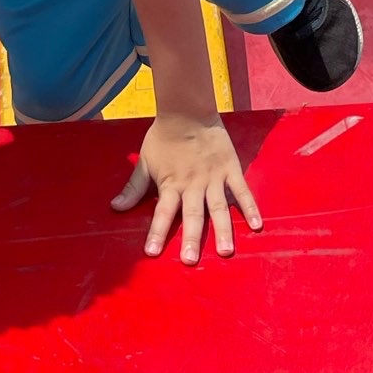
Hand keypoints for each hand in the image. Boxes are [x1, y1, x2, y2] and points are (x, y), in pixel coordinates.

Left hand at [113, 114, 261, 265]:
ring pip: (218, 208)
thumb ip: (133, 188)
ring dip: (222, 230)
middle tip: (191, 261)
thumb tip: (115, 208)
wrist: (187, 110)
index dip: (157, 232)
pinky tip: (257, 225)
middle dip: (191, 239)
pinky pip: (242, 191)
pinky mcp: (230, 169)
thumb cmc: (162, 137)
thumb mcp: (144, 162)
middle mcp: (192, 184)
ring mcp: (214, 178)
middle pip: (192, 215)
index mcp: (170, 184)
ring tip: (225, 251)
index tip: (152, 253)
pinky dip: (250, 207)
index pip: (162, 213)